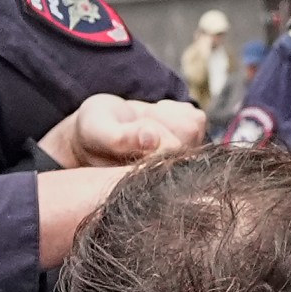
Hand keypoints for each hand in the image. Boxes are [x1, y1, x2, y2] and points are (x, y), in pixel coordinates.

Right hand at [38, 94, 204, 167]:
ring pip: (195, 123)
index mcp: (149, 181)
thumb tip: (152, 139)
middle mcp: (170, 176)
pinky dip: (176, 111)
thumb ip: (120, 138)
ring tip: (142, 123)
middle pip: (189, 132)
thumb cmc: (93, 134)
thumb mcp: (98, 131)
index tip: (133, 126)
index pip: (172, 149)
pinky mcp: (189, 145)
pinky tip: (153, 121)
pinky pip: (197, 117)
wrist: (96, 130)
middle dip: (161, 119)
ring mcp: (182, 162)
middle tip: (135, 124)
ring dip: (167, 115)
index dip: (153, 130)